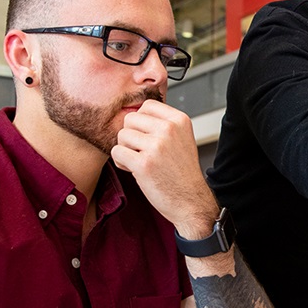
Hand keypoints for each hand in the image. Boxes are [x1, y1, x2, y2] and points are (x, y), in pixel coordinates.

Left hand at [111, 99, 218, 236]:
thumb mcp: (181, 138)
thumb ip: (162, 123)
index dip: (141, 122)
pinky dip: (120, 162)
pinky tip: (134, 169)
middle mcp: (169, 129)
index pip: (146, 105)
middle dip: (131, 136)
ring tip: (139, 161)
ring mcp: (156, 146)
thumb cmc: (182, 172)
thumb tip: (132, 112)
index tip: (147, 137)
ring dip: (125, 149)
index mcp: (179, 120)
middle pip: (130, 119)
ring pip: (122, 135)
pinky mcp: (144, 163)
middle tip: (141, 151)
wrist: (191, 201)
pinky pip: (117, 152)